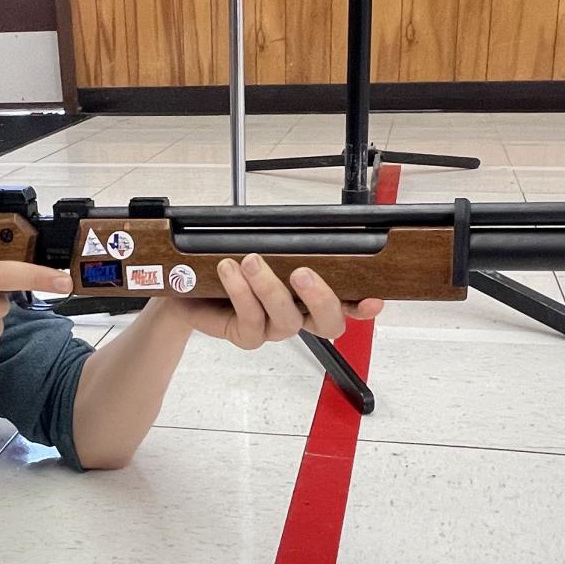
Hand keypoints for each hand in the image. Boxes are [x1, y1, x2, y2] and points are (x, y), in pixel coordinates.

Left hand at [169, 254, 383, 348]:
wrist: (191, 284)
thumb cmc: (235, 263)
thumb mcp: (264, 248)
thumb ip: (289, 244)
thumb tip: (309, 227)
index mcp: (311, 296)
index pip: (347, 305)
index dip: (362, 306)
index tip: (373, 300)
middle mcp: (298, 316)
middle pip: (327, 324)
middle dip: (320, 298)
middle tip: (303, 273)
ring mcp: (273, 329)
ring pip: (286, 320)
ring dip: (270, 288)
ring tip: (251, 262)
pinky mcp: (247, 336)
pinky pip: (251, 319)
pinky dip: (240, 292)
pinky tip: (229, 270)